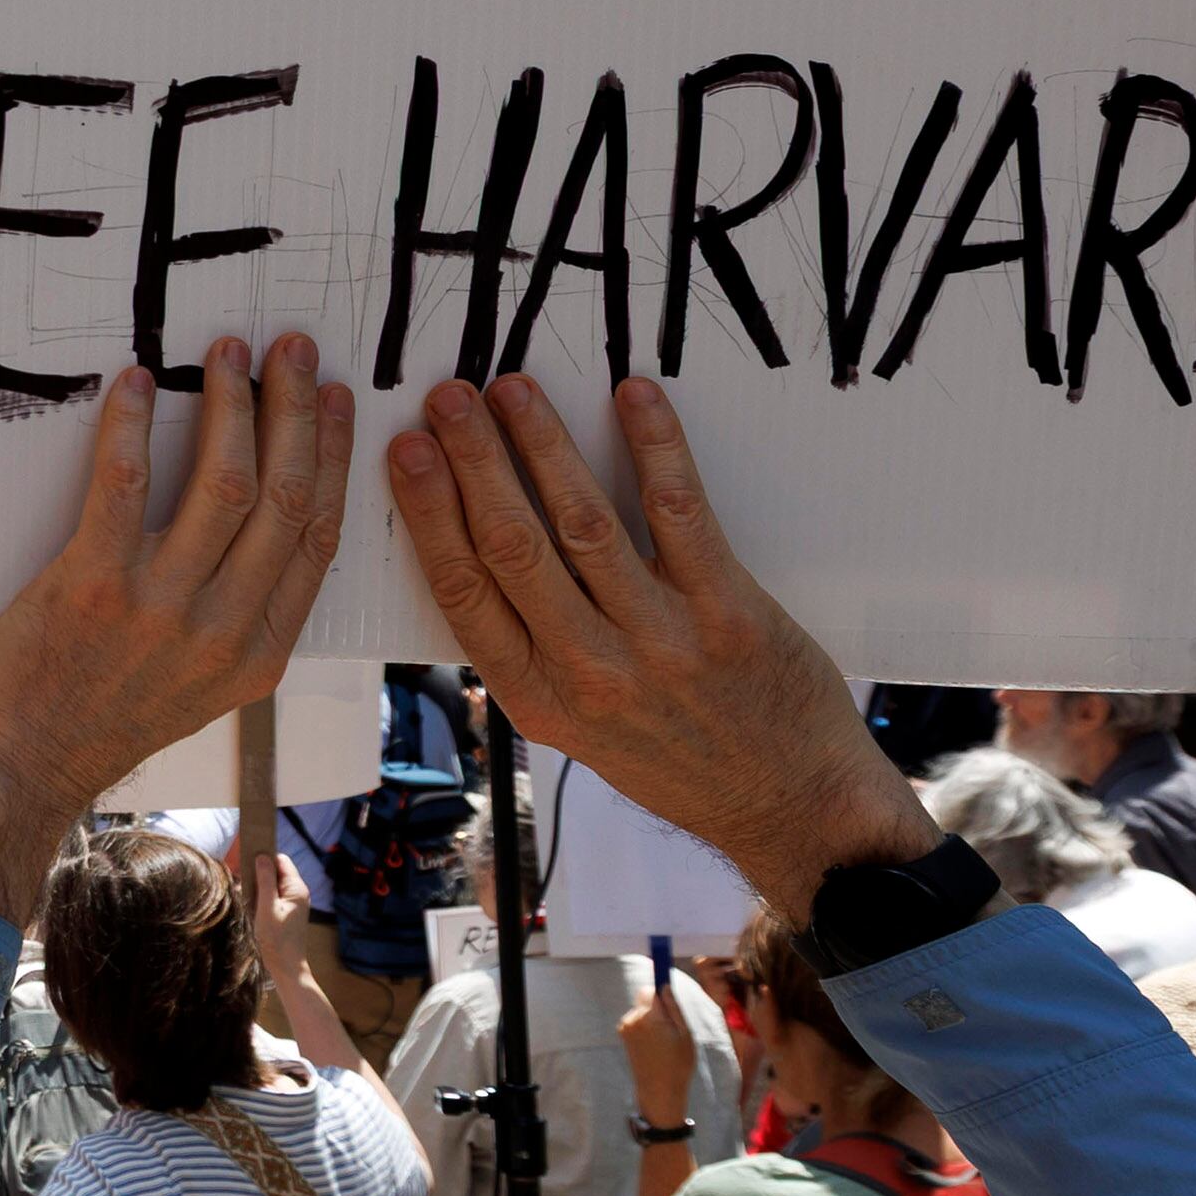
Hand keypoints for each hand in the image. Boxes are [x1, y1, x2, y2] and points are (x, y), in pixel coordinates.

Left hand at [0, 335, 351, 925]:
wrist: (17, 772)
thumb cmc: (97, 721)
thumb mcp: (199, 688)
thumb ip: (234, 622)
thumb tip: (254, 537)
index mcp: (259, 655)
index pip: (319, 539)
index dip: (331, 459)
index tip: (333, 402)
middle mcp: (224, 630)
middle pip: (284, 498)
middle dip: (294, 413)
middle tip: (291, 350)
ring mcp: (161, 607)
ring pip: (224, 482)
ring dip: (232, 405)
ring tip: (227, 353)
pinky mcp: (92, 584)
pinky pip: (124, 483)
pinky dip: (132, 424)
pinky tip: (135, 383)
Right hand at [248, 846, 315, 966]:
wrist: (286, 967)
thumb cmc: (277, 939)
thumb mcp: (267, 907)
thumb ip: (265, 880)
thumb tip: (262, 856)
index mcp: (296, 888)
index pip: (280, 860)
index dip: (264, 859)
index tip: (246, 863)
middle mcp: (297, 892)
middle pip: (276, 871)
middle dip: (258, 874)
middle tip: (242, 882)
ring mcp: (293, 903)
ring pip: (272, 884)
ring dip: (258, 887)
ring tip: (246, 897)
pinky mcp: (287, 912)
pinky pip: (272, 896)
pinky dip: (261, 898)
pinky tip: (252, 907)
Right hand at [383, 376, 934, 922]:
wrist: (791, 806)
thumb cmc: (678, 761)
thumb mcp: (578, 732)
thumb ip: (532, 654)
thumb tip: (476, 559)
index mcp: (538, 699)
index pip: (462, 591)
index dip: (428, 514)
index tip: (404, 451)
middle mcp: (590, 672)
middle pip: (511, 546)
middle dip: (472, 461)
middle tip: (447, 396)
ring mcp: (661, 641)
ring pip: (582, 522)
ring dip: (541, 444)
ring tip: (512, 388)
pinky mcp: (728, 613)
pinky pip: (679, 514)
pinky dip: (654, 447)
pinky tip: (633, 397)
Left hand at [618, 985, 699, 1121]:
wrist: (659, 1091)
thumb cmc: (677, 1064)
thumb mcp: (685, 1034)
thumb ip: (673, 1007)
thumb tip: (664, 985)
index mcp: (650, 1016)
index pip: (651, 988)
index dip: (660, 987)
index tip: (664, 977)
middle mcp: (633, 1018)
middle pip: (646, 998)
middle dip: (658, 1006)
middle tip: (673, 1027)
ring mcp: (626, 1026)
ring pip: (642, 1010)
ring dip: (652, 1018)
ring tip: (665, 1041)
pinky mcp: (623, 1035)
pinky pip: (636, 1021)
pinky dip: (645, 1027)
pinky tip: (655, 1045)